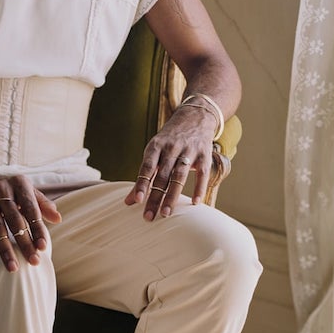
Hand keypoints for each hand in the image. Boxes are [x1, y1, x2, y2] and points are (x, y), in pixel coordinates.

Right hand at [0, 172, 62, 269]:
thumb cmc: (8, 190)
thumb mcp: (26, 190)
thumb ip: (42, 204)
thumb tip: (58, 219)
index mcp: (18, 184)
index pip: (30, 208)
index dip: (37, 228)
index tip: (42, 247)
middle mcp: (0, 189)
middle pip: (14, 220)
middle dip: (24, 242)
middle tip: (33, 261)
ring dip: (4, 249)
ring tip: (13, 268)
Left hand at [124, 103, 217, 219]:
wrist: (195, 115)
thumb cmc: (169, 139)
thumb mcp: (155, 152)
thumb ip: (144, 176)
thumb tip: (129, 202)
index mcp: (156, 146)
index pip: (147, 167)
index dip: (142, 184)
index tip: (137, 201)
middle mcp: (171, 148)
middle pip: (162, 176)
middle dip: (155, 197)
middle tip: (149, 217)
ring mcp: (189, 150)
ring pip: (179, 176)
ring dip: (172, 195)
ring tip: (166, 213)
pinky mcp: (204, 154)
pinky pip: (202, 174)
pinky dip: (199, 188)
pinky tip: (195, 203)